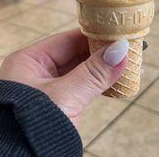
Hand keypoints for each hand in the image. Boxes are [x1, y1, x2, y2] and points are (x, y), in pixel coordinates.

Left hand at [0, 29, 128, 127]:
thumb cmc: (31, 125)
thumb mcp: (66, 96)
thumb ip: (94, 73)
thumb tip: (121, 49)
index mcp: (28, 60)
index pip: (67, 40)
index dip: (94, 36)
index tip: (119, 34)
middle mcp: (34, 72)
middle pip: (74, 55)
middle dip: (101, 54)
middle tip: (130, 50)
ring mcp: (44, 90)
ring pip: (78, 73)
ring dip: (102, 71)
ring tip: (128, 67)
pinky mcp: (53, 107)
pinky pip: (78, 90)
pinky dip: (96, 87)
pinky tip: (115, 85)